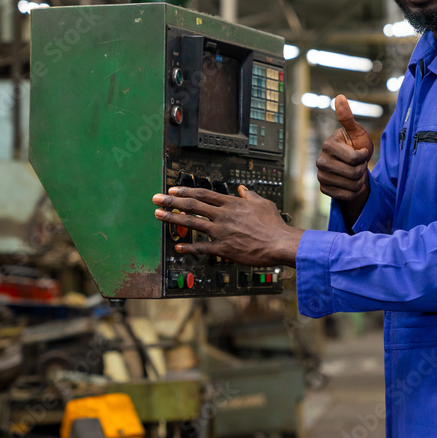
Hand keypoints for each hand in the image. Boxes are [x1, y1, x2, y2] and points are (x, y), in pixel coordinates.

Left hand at [152, 186, 302, 267]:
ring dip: (172, 218)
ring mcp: (221, 232)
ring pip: (191, 222)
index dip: (186, 190)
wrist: (280, 243)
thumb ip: (249, 195)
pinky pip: (202, 248)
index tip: (173, 189)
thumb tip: (242, 188)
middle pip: (192, 205)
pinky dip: (189, 248)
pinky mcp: (223, 249)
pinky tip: (178, 247)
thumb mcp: (263, 203)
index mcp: (231, 204)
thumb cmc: (273, 225)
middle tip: (157, 198)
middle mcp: (222, 216)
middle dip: (171, 200)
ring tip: (158, 214)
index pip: (203, 194)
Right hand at [316, 95, 373, 224]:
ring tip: (356, 174)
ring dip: (359, 181)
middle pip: (353, 173)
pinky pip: (345, 195)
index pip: (354, 159)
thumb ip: (347, 118)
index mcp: (328, 144)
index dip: (364, 157)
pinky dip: (353, 192)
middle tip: (359, 165)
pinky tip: (350, 184)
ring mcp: (320, 175)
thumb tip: (339, 96)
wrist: (355, 168)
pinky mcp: (323, 188)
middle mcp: (320, 160)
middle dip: (362, 170)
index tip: (362, 153)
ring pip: (350, 185)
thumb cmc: (357, 147)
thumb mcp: (357, 132)